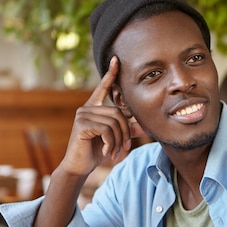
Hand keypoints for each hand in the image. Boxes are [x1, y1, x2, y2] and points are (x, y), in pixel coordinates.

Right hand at [61, 56, 134, 176]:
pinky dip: (110, 143)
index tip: (116, 60)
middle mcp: (87, 108)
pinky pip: (106, 130)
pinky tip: (106, 151)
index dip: (110, 74)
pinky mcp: (81, 125)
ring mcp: (82, 115)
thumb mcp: (115, 139)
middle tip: (123, 148)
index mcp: (94, 108)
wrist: (80, 166)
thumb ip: (128, 129)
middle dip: (124, 133)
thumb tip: (147, 124)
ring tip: (114, 152)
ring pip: (114, 122)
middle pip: (118, 113)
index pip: (103, 88)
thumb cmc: (96, 151)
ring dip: (118, 141)